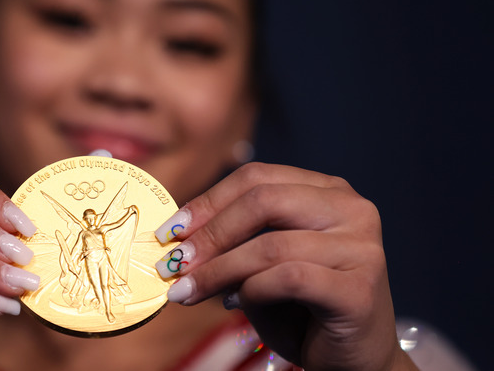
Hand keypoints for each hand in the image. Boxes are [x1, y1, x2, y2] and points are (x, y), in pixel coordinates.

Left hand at [153, 162, 417, 370]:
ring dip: (217, 270)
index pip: (257, 178)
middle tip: (174, 262)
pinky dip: (251, 291)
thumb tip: (176, 237)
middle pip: (263, 200)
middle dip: (209, 232)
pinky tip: (234, 305)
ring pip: (270, 244)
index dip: (207, 201)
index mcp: (328, 191)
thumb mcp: (261, 264)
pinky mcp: (360, 288)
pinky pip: (288, 278)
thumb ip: (233, 241)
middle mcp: (351, 209)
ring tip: (186, 291)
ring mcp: (361, 246)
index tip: (169, 231)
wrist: (353, 360)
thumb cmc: (301, 309)